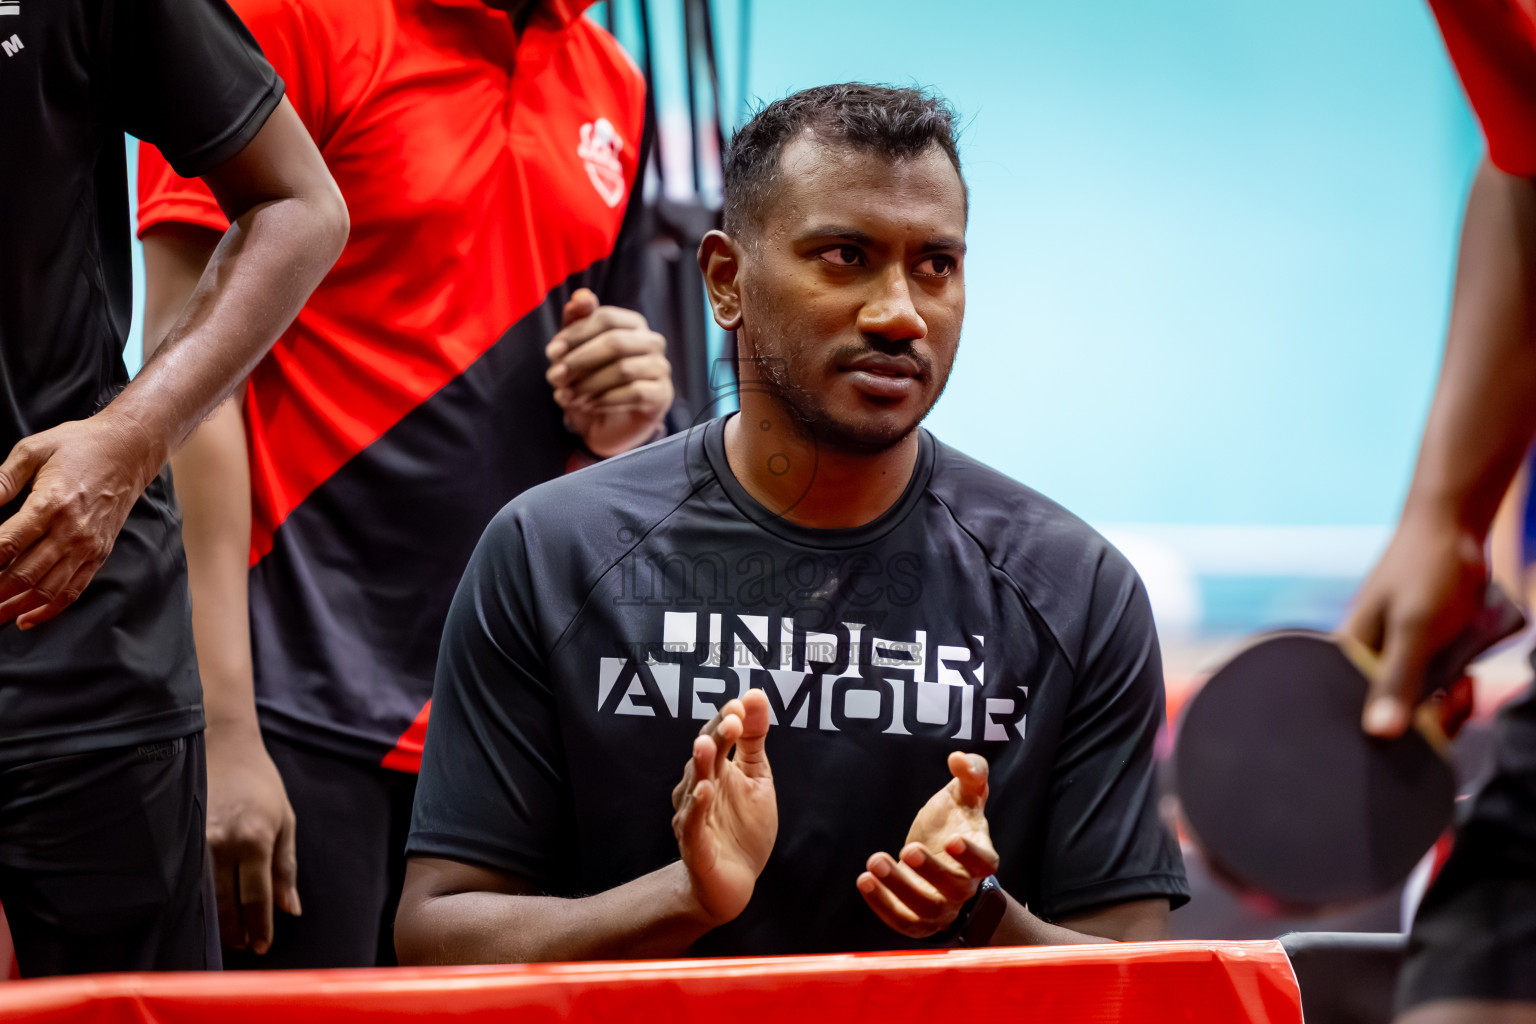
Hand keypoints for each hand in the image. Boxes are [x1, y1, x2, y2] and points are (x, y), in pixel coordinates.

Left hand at [0, 411, 163, 628]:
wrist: (130, 450)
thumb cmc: (79, 446)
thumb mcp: (33, 450)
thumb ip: (1, 479)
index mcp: (51, 504)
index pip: (7, 545)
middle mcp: (71, 531)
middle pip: (24, 575)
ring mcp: (88, 546)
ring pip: (47, 589)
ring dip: (15, 607)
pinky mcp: (99, 552)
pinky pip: (73, 590)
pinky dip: (49, 609)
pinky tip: (26, 618)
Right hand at [206, 726, 299, 953]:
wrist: (224, 746)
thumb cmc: (261, 784)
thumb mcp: (285, 820)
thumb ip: (286, 867)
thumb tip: (290, 909)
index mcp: (255, 839)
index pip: (256, 897)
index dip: (259, 925)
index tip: (261, 946)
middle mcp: (223, 843)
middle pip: (226, 902)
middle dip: (235, 931)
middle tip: (243, 948)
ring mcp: (195, 839)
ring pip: (202, 894)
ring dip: (213, 920)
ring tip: (223, 938)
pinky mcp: (177, 835)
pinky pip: (185, 875)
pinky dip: (194, 896)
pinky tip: (199, 910)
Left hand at [546, 289, 672, 457]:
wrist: (607, 425)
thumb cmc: (591, 382)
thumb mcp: (575, 351)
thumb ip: (575, 322)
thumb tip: (581, 295)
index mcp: (632, 324)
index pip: (605, 318)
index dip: (576, 333)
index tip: (551, 353)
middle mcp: (652, 342)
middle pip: (615, 342)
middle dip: (579, 360)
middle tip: (555, 378)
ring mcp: (661, 368)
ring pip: (623, 369)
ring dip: (589, 384)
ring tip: (568, 396)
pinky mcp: (662, 395)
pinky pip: (635, 393)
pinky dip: (605, 400)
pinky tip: (588, 406)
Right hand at [670, 688, 775, 925]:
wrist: (733, 885)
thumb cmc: (742, 830)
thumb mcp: (757, 779)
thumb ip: (754, 739)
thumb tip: (755, 694)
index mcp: (716, 770)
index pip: (717, 736)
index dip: (728, 719)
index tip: (743, 702)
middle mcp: (699, 787)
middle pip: (705, 755)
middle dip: (717, 736)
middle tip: (732, 718)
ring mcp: (694, 816)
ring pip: (694, 785)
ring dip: (701, 764)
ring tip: (707, 745)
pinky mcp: (695, 845)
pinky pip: (693, 822)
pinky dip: (697, 806)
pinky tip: (705, 791)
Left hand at [858, 751, 999, 938]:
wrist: (940, 857)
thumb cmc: (955, 822)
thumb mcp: (965, 794)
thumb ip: (970, 772)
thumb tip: (958, 758)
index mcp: (981, 856)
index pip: (985, 863)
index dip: (972, 855)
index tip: (953, 840)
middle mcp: (965, 887)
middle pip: (955, 888)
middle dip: (931, 871)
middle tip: (908, 848)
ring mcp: (942, 907)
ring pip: (926, 909)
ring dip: (899, 889)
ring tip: (874, 862)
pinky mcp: (918, 920)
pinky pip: (903, 921)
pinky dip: (883, 906)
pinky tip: (865, 881)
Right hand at [1341, 512, 1487, 736]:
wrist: (1454, 526)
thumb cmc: (1425, 570)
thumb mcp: (1414, 628)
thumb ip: (1397, 681)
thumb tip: (1378, 735)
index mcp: (1350, 655)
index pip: (1360, 715)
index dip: (1396, 729)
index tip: (1433, 721)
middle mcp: (1369, 661)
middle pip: (1393, 715)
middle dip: (1432, 717)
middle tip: (1461, 695)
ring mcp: (1399, 658)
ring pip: (1420, 705)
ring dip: (1450, 703)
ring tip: (1467, 684)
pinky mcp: (1423, 653)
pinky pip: (1436, 688)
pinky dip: (1455, 690)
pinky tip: (1468, 680)